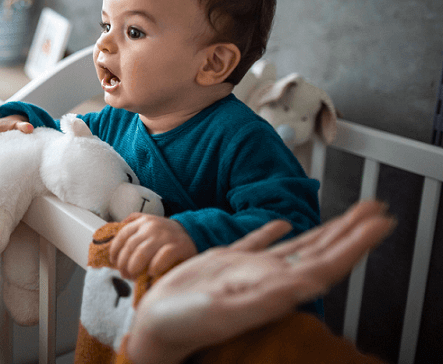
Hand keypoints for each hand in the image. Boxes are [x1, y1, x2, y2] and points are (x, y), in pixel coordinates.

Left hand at [109, 214, 197, 278]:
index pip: (122, 235)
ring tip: (133, 276)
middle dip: (123, 263)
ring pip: (141, 252)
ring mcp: (165, 236)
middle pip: (130, 246)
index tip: (113, 261)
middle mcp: (152, 227)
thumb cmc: (167, 233)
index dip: (115, 250)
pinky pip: (162, 257)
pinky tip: (151, 272)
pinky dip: (154, 267)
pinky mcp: (178, 246)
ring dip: (134, 267)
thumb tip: (113, 241)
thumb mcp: (148, 223)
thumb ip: (132, 226)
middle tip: (124, 274)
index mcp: (143, 221)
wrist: (194, 232)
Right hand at [124, 200, 395, 363]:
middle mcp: (269, 278)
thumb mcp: (227, 310)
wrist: (157, 328)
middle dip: (351, 230)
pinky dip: (272, 231)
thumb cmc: (186, 324)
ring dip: (326, 229)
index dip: (356, 243)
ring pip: (297, 246)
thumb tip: (310, 283)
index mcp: (275, 288)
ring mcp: (248, 271)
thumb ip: (267, 296)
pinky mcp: (224, 264)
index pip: (327, 263)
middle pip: (321, 251)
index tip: (379, 223)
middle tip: (376, 208)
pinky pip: (256, 243)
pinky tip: (283, 222)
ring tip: (349, 214)